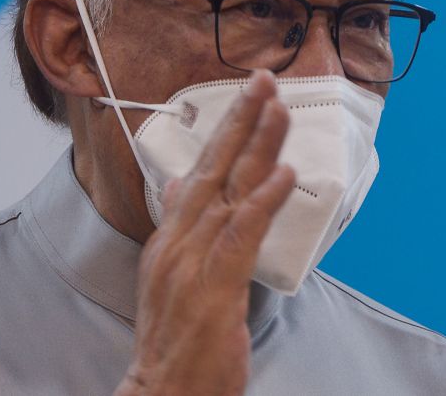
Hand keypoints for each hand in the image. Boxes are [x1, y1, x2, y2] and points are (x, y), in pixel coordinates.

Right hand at [115, 70, 294, 395]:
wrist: (163, 392)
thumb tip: (178, 185)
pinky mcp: (214, 284)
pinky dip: (262, 200)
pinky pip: (242, 233)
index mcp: (172, 235)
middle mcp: (179, 239)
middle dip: (242, 119)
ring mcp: (193, 259)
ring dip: (257, 145)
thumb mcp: (168, 274)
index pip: (202, 170)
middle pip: (215, 166)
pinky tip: (282, 174)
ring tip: (280, 109)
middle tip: (265, 80)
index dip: (227, 131)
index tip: (248, 97)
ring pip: (230, 189)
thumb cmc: (174, 338)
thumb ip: (176, 226)